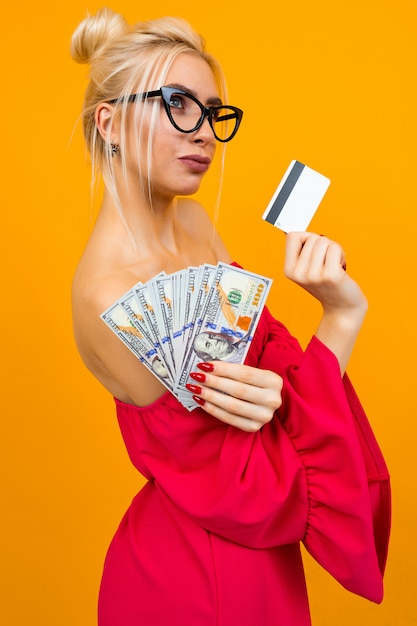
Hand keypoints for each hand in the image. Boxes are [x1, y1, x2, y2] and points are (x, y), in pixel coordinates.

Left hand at [186, 361, 282, 431]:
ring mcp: (264, 416)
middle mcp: (272, 400)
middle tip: (196, 376)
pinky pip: (229, 418)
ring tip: (195, 388)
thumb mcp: (253, 374)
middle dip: (213, 382)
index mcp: (274, 381)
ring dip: (210, 396)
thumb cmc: (256, 384)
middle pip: (237, 390)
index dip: (222, 369)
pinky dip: (213, 409)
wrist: (267, 403)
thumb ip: (235, 371)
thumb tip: (207, 367)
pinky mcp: (254, 427)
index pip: (244, 373)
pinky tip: (201, 401)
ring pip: (232, 405)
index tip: (204, 365)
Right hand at [284, 232, 367, 372]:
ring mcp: (314, 275)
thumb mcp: (306, 269)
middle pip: (312, 238)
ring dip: (333, 249)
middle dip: (323, 245)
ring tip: (333, 265)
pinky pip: (335, 248)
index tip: (313, 249)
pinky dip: (341, 254)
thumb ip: (301, 251)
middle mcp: (298, 273)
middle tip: (327, 262)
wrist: (342, 307)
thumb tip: (294, 231)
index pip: (292, 236)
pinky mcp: (331, 275)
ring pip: (324, 241)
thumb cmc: (327, 284)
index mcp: (288, 270)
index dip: (306, 237)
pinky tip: (340, 267)